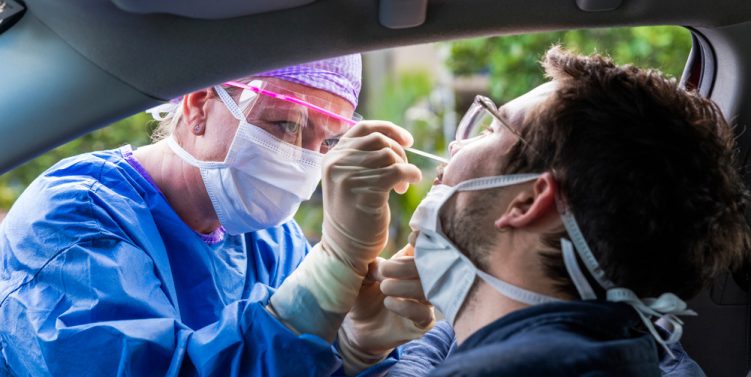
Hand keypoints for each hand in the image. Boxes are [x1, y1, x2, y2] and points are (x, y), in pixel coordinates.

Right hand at [268, 121, 421, 342]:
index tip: (407, 140)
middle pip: (379, 141)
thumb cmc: (354, 217)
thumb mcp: (350, 181)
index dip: (388, 130)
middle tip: (405, 172)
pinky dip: (409, 174)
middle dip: (399, 152)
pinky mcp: (364, 191)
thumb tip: (393, 140)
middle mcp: (336, 163)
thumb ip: (362, 159)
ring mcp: (348, 177)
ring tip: (403, 185)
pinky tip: (409, 185)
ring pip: (389, 155)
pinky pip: (396, 171)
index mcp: (332, 157)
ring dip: (404, 167)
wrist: (345, 250)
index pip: (363, 128)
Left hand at [338, 245, 434, 374]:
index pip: (426, 246)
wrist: (357, 328)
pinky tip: (388, 303)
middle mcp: (423, 279)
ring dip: (405, 286)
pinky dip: (406, 306)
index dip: (423, 240)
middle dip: (406, 266)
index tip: (411, 237)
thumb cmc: (363, 295)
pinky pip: (424, 313)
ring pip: (428, 289)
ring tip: (383, 287)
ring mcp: (425, 301)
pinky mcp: (422, 322)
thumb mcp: (363, 275)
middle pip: (429, 267)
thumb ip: (375, 264)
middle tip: (383, 270)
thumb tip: (382, 263)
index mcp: (410, 261)